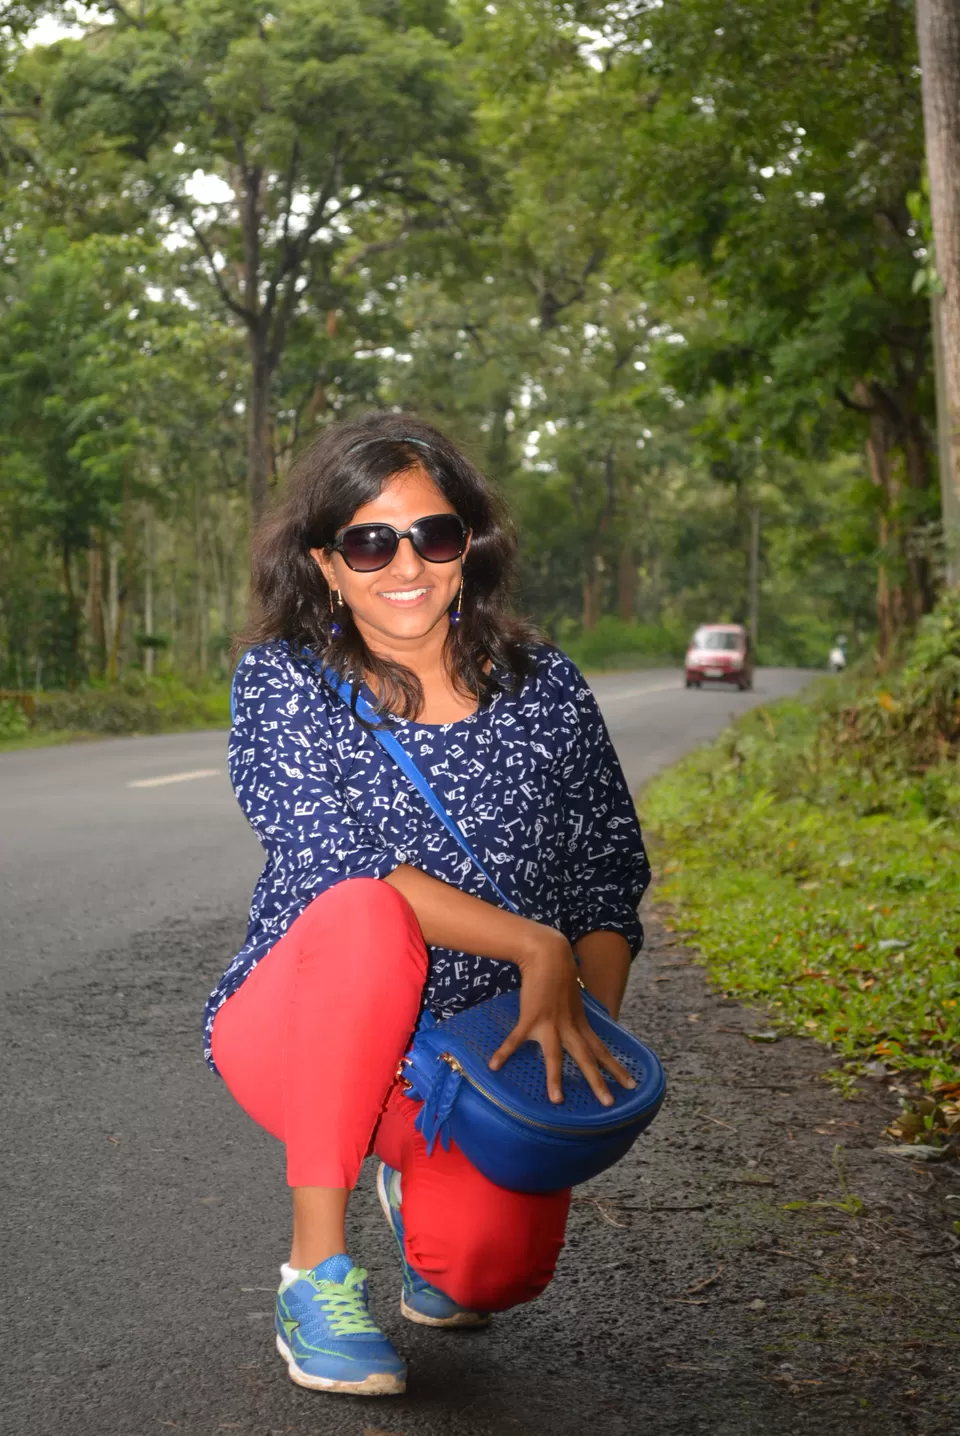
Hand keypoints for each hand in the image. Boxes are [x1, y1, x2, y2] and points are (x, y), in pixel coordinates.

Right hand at [488, 932, 637, 1105]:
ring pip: (555, 1056)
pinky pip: (516, 1040)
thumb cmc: (559, 977)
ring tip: (556, 1100)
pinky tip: (494, 1066)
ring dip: (555, 1078)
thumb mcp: (574, 1001)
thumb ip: (575, 1018)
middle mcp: (569, 1027)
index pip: (602, 1050)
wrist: (548, 955)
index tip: (633, 1085)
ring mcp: (550, 1024)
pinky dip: (504, 1052)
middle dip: (598, 1081)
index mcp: (580, 1024)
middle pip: (586, 1058)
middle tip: (609, 1103)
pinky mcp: (530, 1018)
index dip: (617, 1068)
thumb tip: (577, 1030)